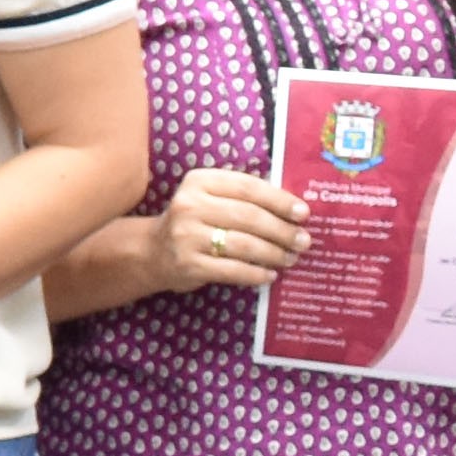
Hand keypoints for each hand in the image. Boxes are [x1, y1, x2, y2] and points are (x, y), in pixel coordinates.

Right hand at [144, 167, 314, 300]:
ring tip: (290, 258)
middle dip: (282, 231)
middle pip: (249, 217)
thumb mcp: (210, 198)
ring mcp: (187, 236)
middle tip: (303, 241)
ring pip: (244, 245)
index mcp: (199, 181)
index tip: (303, 213)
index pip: (248, 188)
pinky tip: (270, 275)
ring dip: (274, 253)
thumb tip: (294, 210)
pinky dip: (256, 274)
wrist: (152, 252)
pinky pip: (232, 270)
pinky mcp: (188, 264)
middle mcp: (190, 205)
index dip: (280, 201)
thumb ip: (243, 198)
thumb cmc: (194, 222)